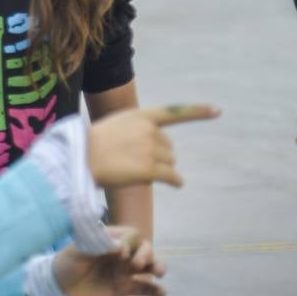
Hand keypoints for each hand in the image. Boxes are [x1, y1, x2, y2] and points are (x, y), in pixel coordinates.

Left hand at [53, 227, 165, 295]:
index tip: (121, 252)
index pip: (130, 234)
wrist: (60, 287)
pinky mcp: (124, 290)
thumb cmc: (67, 263)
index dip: (131, 242)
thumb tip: (121, 247)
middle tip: (137, 264)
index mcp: (110, 241)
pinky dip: (155, 291)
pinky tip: (161, 292)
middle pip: (144, 249)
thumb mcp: (77, 251)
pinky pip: (145, 290)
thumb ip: (96, 246)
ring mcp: (124, 272)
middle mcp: (120, 255)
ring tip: (159, 273)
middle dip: (147, 254)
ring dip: (158, 268)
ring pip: (148, 268)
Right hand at [88, 104, 218, 187]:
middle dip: (157, 154)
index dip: (197, 111)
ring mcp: (151, 149)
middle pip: (169, 147)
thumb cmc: (91, 145)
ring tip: (134, 169)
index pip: (174, 112)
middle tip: (131, 159)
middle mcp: (149, 130)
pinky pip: (174, 178)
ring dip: (159, 169)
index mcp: (140, 115)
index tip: (218, 111)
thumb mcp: (115, 126)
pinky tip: (174, 185)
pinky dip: (175, 182)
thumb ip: (138, 130)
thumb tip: (163, 151)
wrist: (79, 159)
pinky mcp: (151, 169)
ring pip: (170, 163)